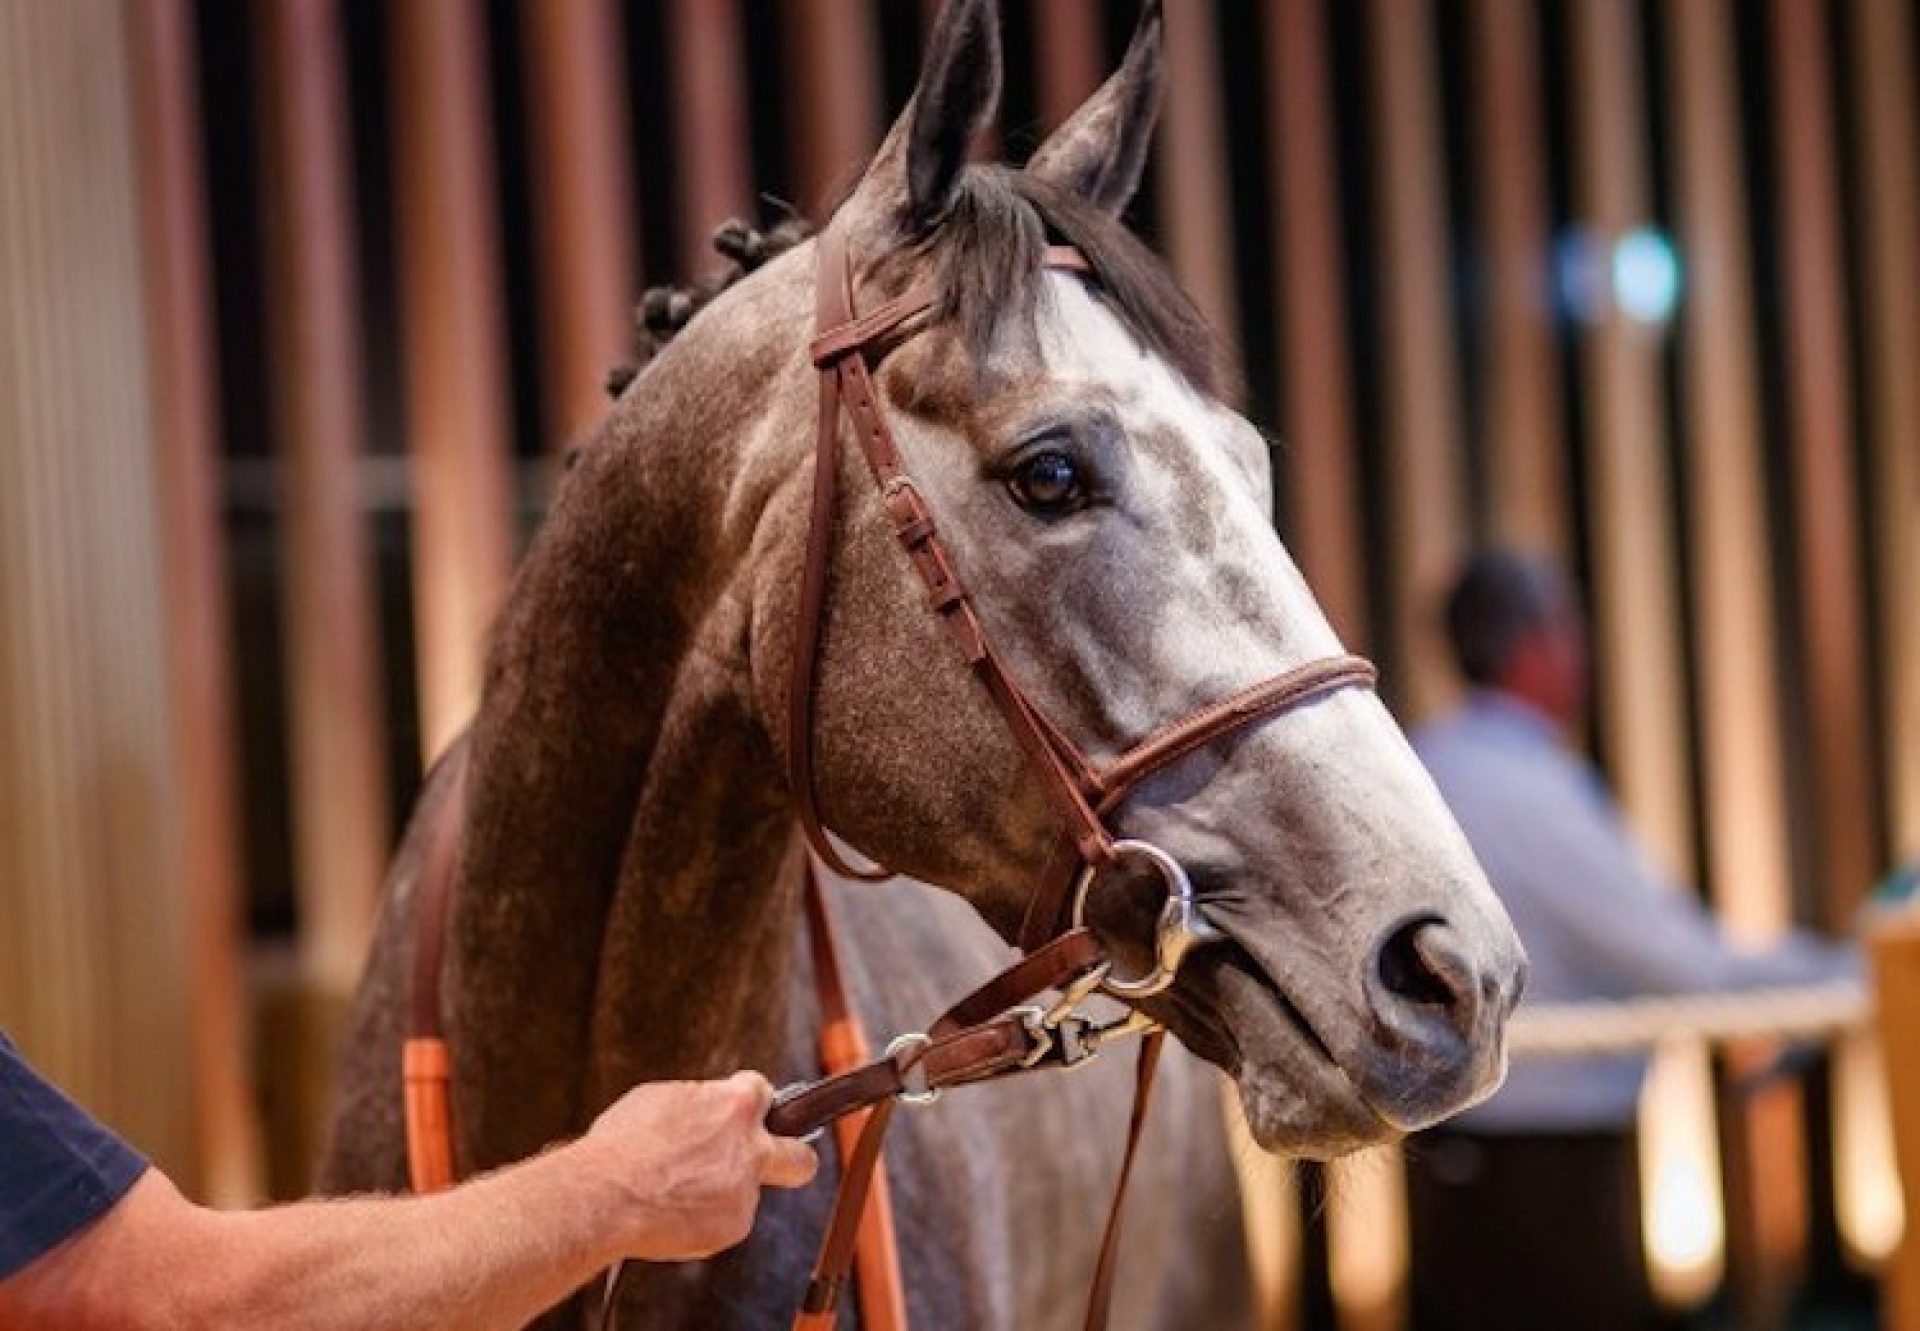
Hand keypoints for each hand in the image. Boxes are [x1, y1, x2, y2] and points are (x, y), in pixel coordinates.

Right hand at [585, 1071, 817, 1261]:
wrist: (606, 1194)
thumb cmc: (624, 1144)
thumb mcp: (661, 1101)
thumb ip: (697, 1106)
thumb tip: (701, 1110)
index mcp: (735, 1106)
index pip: (762, 1093)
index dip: (749, 1104)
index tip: (742, 1112)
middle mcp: (752, 1148)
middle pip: (800, 1156)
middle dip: (794, 1158)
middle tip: (775, 1164)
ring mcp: (746, 1191)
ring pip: (745, 1194)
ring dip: (722, 1195)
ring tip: (677, 1196)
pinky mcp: (734, 1227)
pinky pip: (725, 1222)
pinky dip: (704, 1221)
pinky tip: (672, 1215)